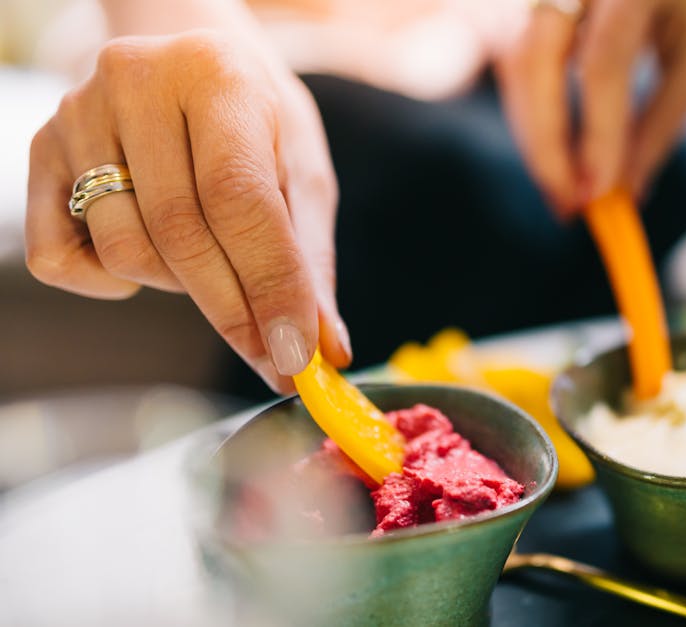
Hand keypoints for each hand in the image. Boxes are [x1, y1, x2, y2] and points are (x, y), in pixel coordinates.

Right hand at [25, 30, 350, 392]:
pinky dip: (109, 283)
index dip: (268, 285)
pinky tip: (150, 256)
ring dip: (181, 287)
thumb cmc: (258, 117)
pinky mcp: (40, 149)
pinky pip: (59, 258)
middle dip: (235, 312)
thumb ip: (311, 256)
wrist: (190, 54)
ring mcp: (76, 115)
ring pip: (125, 252)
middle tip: (277, 361)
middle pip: (180, 234)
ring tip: (214, 261)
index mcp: (218, 77)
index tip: (297, 357)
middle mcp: (136, 84)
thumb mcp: (303, 166)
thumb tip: (326, 348)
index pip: (238, 199)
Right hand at [497, 0, 685, 215]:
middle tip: (566, 203)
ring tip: (563, 190)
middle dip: (543, 137)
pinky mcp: (545, 0)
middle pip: (536, 52)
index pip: (604, 58)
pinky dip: (532, 106)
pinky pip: (520, 53)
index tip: (597, 194)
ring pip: (518, 55)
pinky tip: (555, 153)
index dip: (595, 132)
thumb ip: (659, 126)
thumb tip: (623, 193)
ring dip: (532, 128)